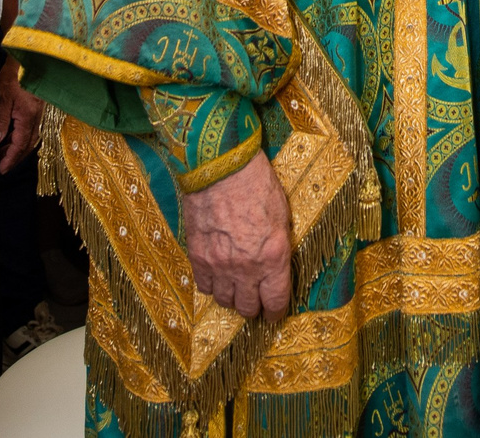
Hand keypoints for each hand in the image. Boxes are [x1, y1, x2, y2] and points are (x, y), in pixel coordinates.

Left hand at [0, 61, 43, 172]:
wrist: (29, 57)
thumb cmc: (15, 74)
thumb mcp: (3, 97)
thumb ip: (0, 120)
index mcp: (28, 117)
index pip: (19, 145)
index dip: (10, 159)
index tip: (1, 169)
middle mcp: (36, 117)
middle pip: (27, 145)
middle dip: (15, 157)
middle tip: (1, 165)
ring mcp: (38, 112)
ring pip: (30, 137)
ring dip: (18, 148)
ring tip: (3, 153)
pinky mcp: (37, 107)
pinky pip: (31, 129)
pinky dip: (21, 137)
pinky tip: (12, 137)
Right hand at [180, 151, 290, 320]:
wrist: (221, 166)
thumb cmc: (257, 183)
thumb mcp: (282, 216)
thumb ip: (279, 247)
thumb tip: (276, 266)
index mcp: (273, 257)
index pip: (275, 302)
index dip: (276, 312)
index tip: (275, 312)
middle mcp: (246, 268)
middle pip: (248, 308)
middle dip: (254, 307)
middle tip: (256, 300)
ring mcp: (219, 264)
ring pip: (224, 301)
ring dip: (232, 297)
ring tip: (236, 288)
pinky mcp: (197, 256)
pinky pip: (204, 287)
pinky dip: (211, 285)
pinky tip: (217, 276)